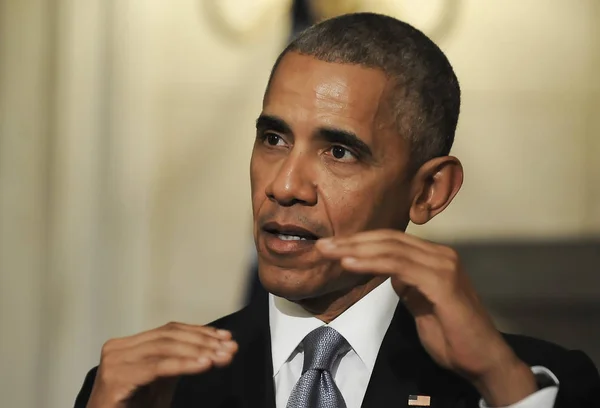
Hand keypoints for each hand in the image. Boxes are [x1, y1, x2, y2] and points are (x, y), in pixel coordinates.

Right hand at [86, 322, 237, 407]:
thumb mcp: (162, 382)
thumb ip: (181, 362)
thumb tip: (215, 349)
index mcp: (129, 345)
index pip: (170, 330)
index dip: (200, 332)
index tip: (226, 337)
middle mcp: (119, 348)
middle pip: (169, 336)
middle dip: (204, 342)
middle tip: (229, 348)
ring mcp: (115, 361)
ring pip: (165, 347)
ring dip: (199, 352)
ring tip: (221, 357)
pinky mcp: (116, 377)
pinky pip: (157, 367)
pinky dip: (184, 364)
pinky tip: (204, 365)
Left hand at [317, 230, 536, 405]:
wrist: (483, 360)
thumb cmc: (453, 337)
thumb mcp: (421, 304)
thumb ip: (407, 285)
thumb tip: (388, 273)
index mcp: (435, 258)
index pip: (391, 241)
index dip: (359, 242)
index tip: (332, 247)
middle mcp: (440, 255)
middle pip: (388, 239)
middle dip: (351, 241)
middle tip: (322, 246)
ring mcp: (443, 265)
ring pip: (391, 248)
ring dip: (355, 249)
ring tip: (329, 252)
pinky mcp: (442, 282)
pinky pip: (400, 265)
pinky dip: (372, 262)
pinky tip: (349, 264)